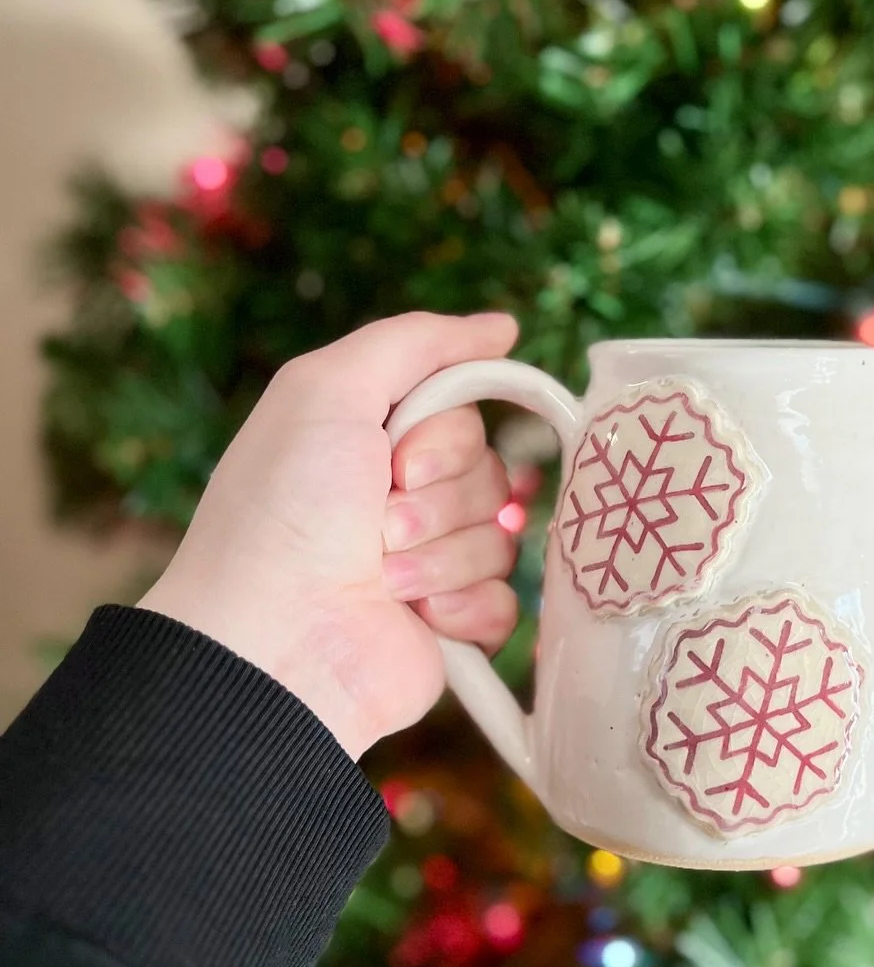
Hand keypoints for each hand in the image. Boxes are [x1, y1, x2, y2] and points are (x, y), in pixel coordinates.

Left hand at [139, 312, 520, 758]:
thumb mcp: (327, 389)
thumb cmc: (286, 511)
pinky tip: (419, 618)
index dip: (445, 437)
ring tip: (381, 579)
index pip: (467, 415)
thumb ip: (415, 341)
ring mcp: (430, 565)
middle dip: (440, 500)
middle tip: (378, 525)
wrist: (275, 640)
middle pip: (491, 474)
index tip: (394, 459)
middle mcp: (404, 500)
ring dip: (441, 557)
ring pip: (502, 538)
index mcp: (374, 444)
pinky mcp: (452, 626)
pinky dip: (465, 608)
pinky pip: (507, 601)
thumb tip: (503, 327)